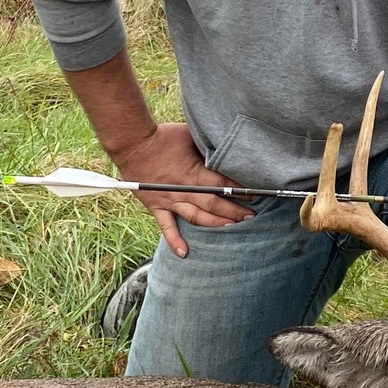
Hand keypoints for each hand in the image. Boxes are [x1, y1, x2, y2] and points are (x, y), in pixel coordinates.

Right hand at [109, 122, 252, 258]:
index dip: (240, 190)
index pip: (223, 183)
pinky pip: (166, 226)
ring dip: (215, 223)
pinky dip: (174, 240)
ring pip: (196, 216)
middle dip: (234, 210)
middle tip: (250, 216)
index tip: (255, 194)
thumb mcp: (189, 135)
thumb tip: (223, 147)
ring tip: (232, 227)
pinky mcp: (157, 206)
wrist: (132, 144)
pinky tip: (184, 253)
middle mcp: (184, 190)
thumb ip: (205, 145)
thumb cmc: (162, 136)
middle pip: (214, 204)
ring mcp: (171, 200)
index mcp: (194, 172)